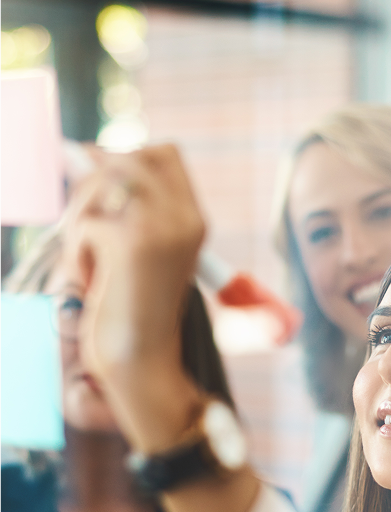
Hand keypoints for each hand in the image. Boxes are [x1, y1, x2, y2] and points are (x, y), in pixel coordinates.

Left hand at [63, 144, 207, 450]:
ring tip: (91, 258)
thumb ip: (123, 203)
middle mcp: (184, 218)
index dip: (127, 160)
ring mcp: (160, 228)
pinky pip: (84, 223)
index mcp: (193, 219)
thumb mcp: (139, 248)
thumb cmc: (134, 308)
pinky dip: (77, 252)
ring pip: (101, 182)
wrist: (142, 360)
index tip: (105, 191)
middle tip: (90, 227)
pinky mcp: (131, 244)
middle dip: (96, 184)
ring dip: (82, 218)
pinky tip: (93, 280)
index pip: (163, 152)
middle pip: (128, 157)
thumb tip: (82, 151)